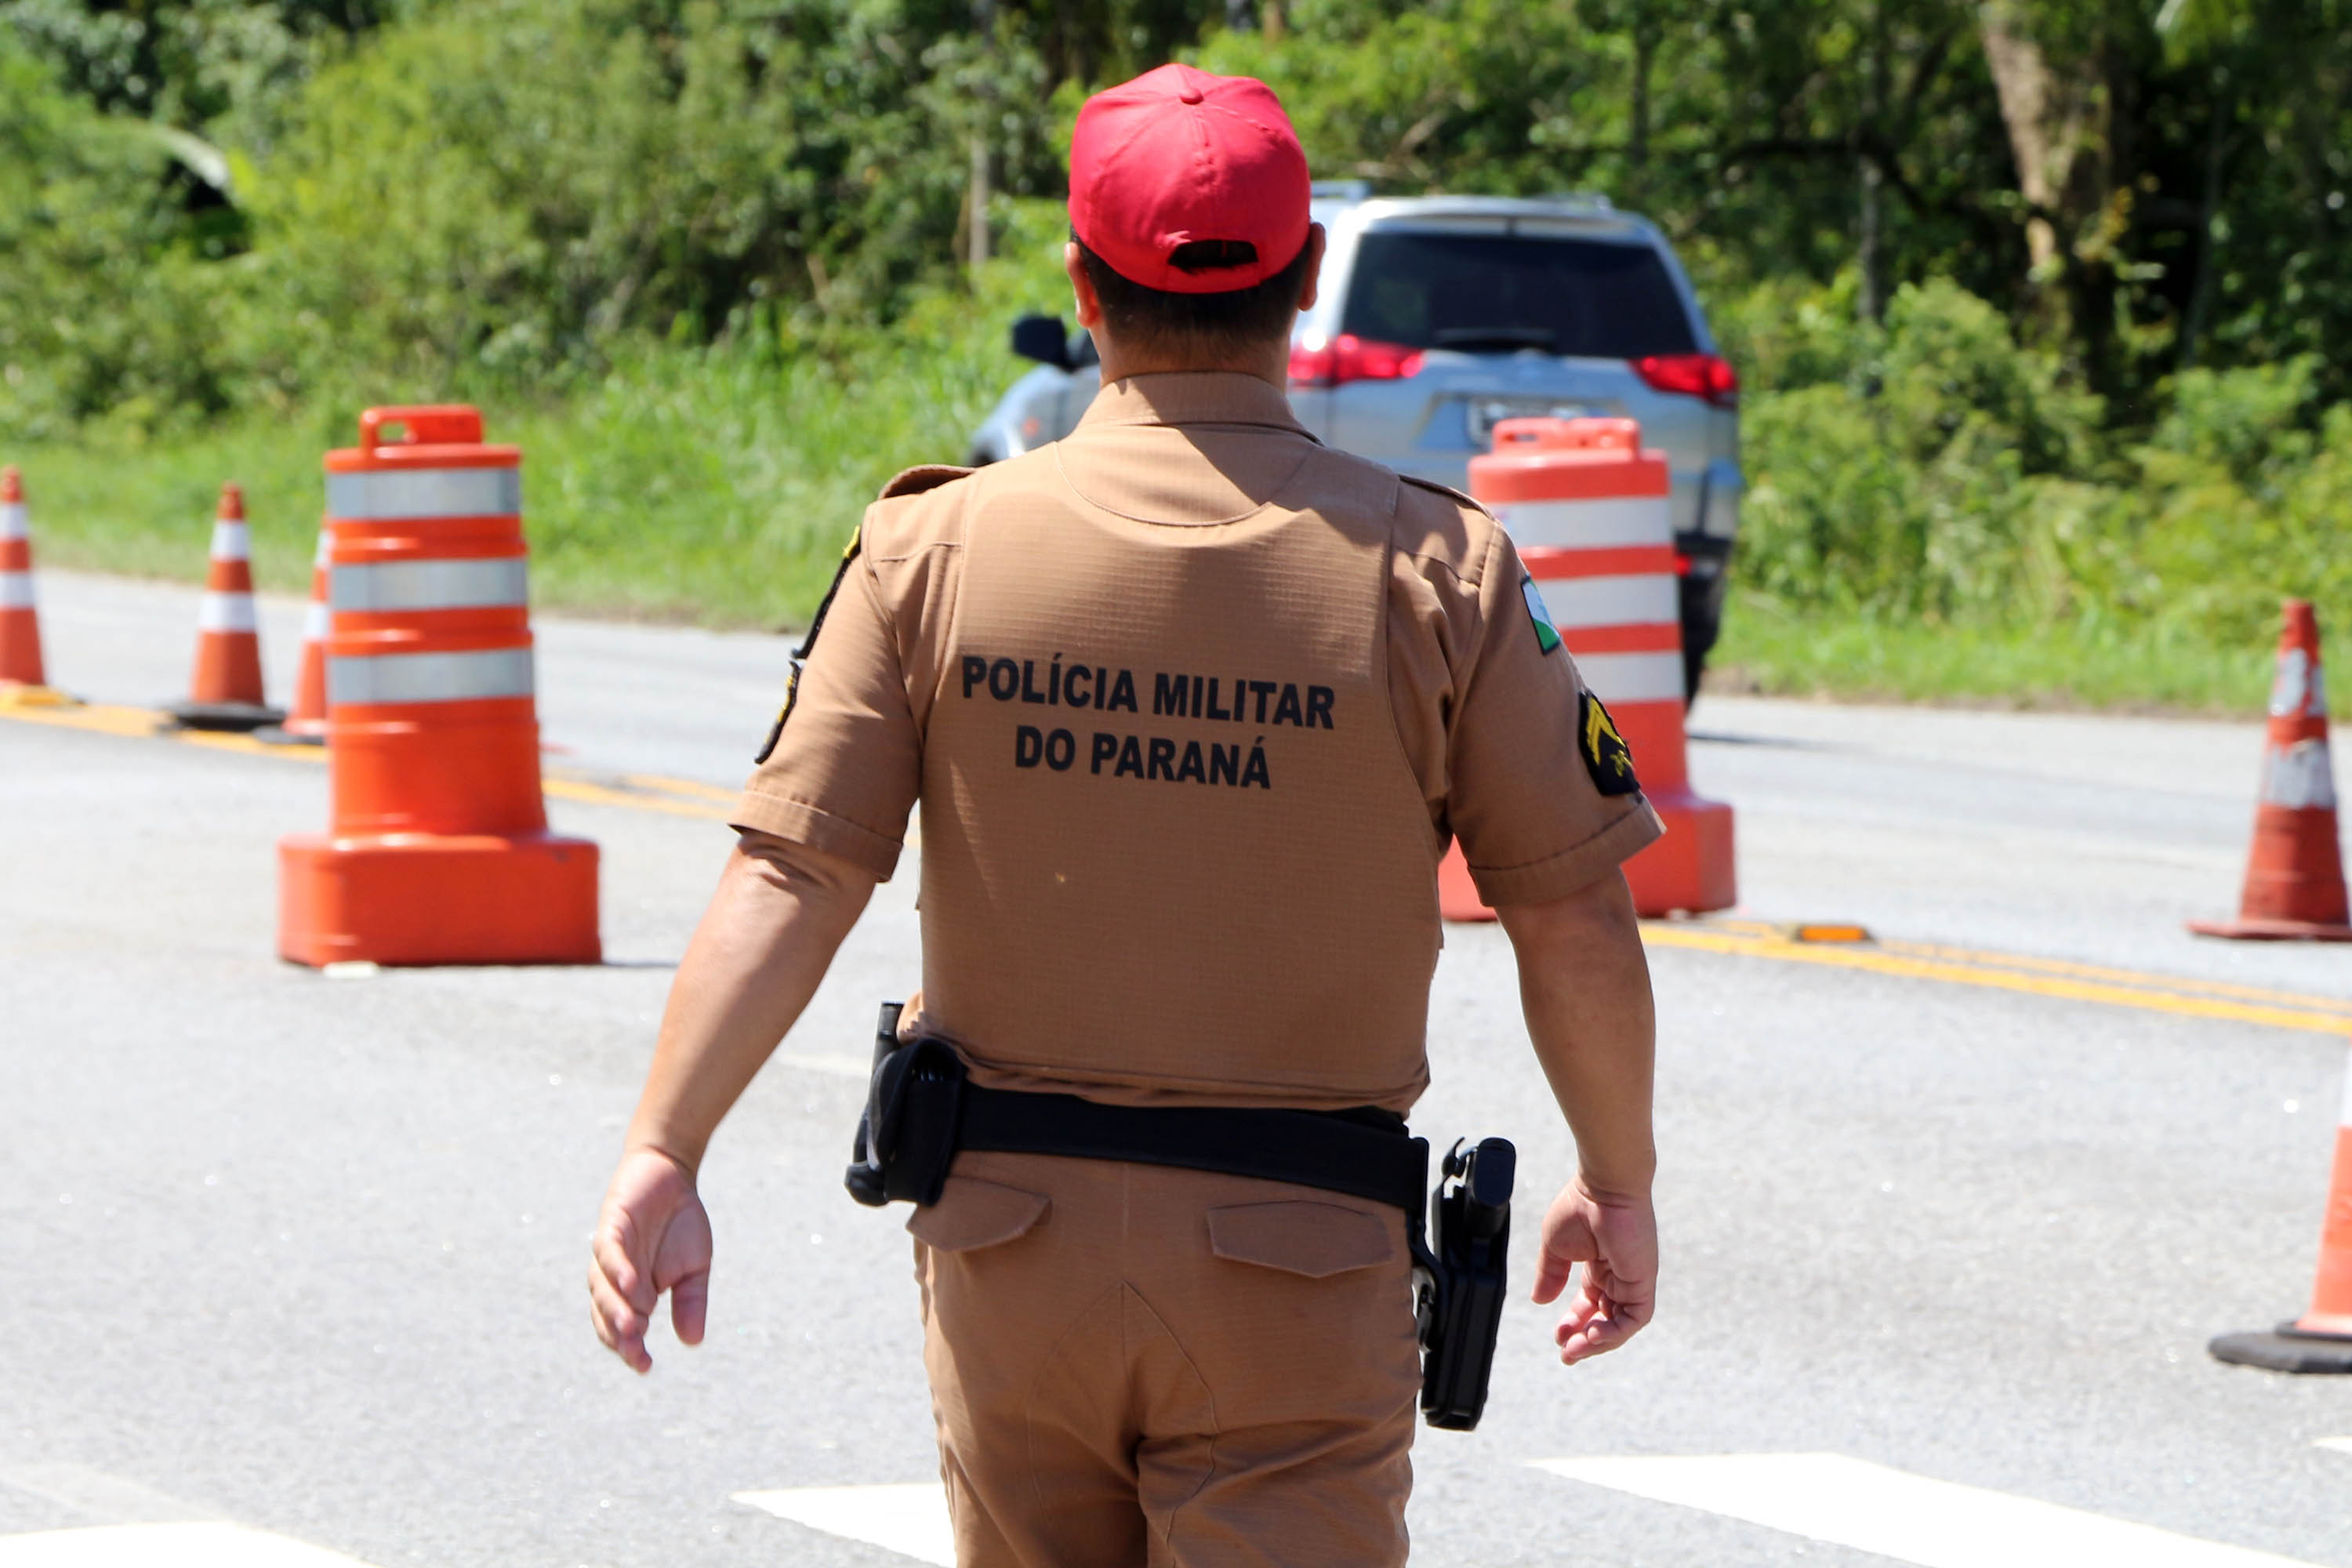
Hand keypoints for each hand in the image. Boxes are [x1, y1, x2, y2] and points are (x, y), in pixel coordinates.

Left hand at [588, 1146, 712, 1373]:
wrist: (673, 1174)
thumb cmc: (680, 1224)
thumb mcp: (695, 1269)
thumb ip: (690, 1303)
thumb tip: (692, 1343)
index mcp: (633, 1293)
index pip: (622, 1328)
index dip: (629, 1348)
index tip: (645, 1365)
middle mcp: (614, 1278)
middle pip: (607, 1314)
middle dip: (620, 1336)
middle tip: (637, 1353)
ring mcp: (610, 1253)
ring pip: (601, 1288)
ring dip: (615, 1308)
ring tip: (633, 1327)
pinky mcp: (611, 1227)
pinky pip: (608, 1253)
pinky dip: (618, 1270)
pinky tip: (631, 1284)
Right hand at [1530, 1177, 1655, 1365]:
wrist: (1602, 1187)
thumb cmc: (1579, 1206)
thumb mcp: (1555, 1247)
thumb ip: (1549, 1274)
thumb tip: (1539, 1301)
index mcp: (1599, 1265)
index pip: (1591, 1303)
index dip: (1574, 1322)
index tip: (1558, 1336)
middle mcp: (1618, 1275)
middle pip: (1605, 1318)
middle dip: (1586, 1339)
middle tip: (1567, 1353)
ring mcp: (1632, 1280)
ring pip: (1620, 1324)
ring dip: (1598, 1341)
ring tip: (1575, 1350)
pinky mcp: (1642, 1282)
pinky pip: (1634, 1318)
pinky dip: (1614, 1332)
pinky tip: (1591, 1336)